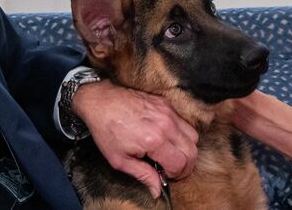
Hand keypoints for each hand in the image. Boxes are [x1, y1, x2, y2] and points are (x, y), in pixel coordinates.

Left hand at [72, 80, 198, 198]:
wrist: (99, 101)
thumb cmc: (106, 129)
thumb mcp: (119, 159)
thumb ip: (142, 175)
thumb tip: (157, 190)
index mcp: (154, 140)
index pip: (181, 164)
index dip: (175, 175)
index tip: (165, 175)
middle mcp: (165, 124)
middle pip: (192, 151)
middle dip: (185, 165)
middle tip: (171, 169)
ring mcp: (167, 111)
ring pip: (192, 136)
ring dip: (186, 149)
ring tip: (170, 154)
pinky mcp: (165, 103)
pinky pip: (183, 122)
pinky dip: (180, 133)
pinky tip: (165, 138)